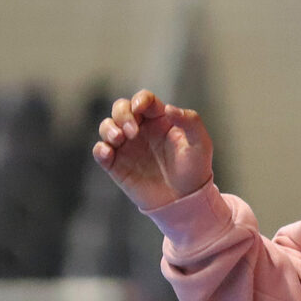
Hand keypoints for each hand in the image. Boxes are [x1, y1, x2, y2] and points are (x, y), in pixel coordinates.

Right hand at [92, 90, 213, 210]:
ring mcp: (127, 146)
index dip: (140, 100)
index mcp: (159, 119)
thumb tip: (168, 108)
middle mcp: (141, 129)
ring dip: (108, 128)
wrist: (185, 200)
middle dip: (122, 114)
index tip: (140, 109)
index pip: (144, 100)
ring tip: (119, 139)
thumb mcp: (201, 143)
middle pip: (121, 108)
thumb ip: (190, 121)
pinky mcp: (117, 164)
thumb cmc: (195, 169)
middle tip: (132, 131)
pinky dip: (100, 149)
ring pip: (107, 126)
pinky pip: (100, 151)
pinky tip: (109, 153)